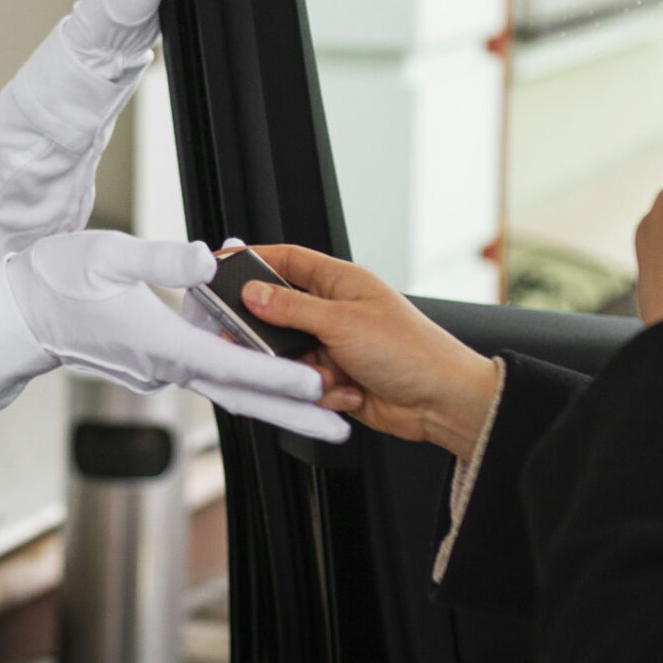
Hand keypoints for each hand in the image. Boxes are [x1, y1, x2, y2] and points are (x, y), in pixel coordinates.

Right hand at [4, 231, 343, 442]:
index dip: (275, 374)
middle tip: (341, 429)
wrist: (19, 316)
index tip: (316, 383)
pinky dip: (248, 383)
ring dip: (278, 403)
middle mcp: (164, 366)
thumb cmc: (56, 281)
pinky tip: (276, 379)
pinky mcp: (158, 365)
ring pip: (231, 391)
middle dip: (294, 413)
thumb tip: (207, 262)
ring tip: (327, 410)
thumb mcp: (106, 256)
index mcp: (158, 342)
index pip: (229, 363)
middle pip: (241, 395)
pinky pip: (212, 378)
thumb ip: (160, 261)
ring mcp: (161, 370)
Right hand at [236, 245, 502, 459]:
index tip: (220, 267)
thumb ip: (291, 309)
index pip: (286, 260)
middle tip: (262, 347)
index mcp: (340, 282)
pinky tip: (349, 393)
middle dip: (273, 337)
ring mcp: (335, 346)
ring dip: (305, 372)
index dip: (252, 261)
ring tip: (330, 377)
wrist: (441, 401)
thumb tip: (252, 293)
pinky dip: (323, 392)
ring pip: (289, 356)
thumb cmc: (411, 350)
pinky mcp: (337, 379)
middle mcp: (335, 311)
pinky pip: (305, 384)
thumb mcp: (343, 323)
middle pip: (279, 315)